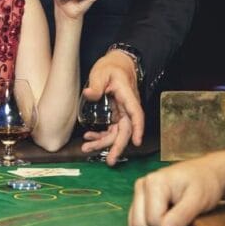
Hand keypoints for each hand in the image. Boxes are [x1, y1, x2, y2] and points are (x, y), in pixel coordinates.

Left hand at [84, 50, 143, 164]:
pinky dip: (100, 135)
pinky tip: (89, 138)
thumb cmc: (110, 67)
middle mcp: (127, 107)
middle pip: (125, 130)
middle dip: (117, 146)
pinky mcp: (115, 115)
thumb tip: (90, 94)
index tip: (136, 142)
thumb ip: (96, 84)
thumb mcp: (101, 72)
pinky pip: (110, 129)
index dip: (137, 129)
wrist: (115, 64)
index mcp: (127, 96)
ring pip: (116, 133)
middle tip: (109, 161)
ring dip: (103, 143)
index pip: (136, 114)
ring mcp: (121, 113)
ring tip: (87, 148)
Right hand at [128, 148, 224, 225]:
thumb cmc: (205, 183)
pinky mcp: (140, 200)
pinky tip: (168, 225)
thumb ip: (181, 216)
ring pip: (136, 225)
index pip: (152, 220)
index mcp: (153, 183)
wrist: (207, 173)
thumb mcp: (198, 200)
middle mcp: (142, 186)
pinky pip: (138, 222)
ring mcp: (139, 193)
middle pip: (140, 225)